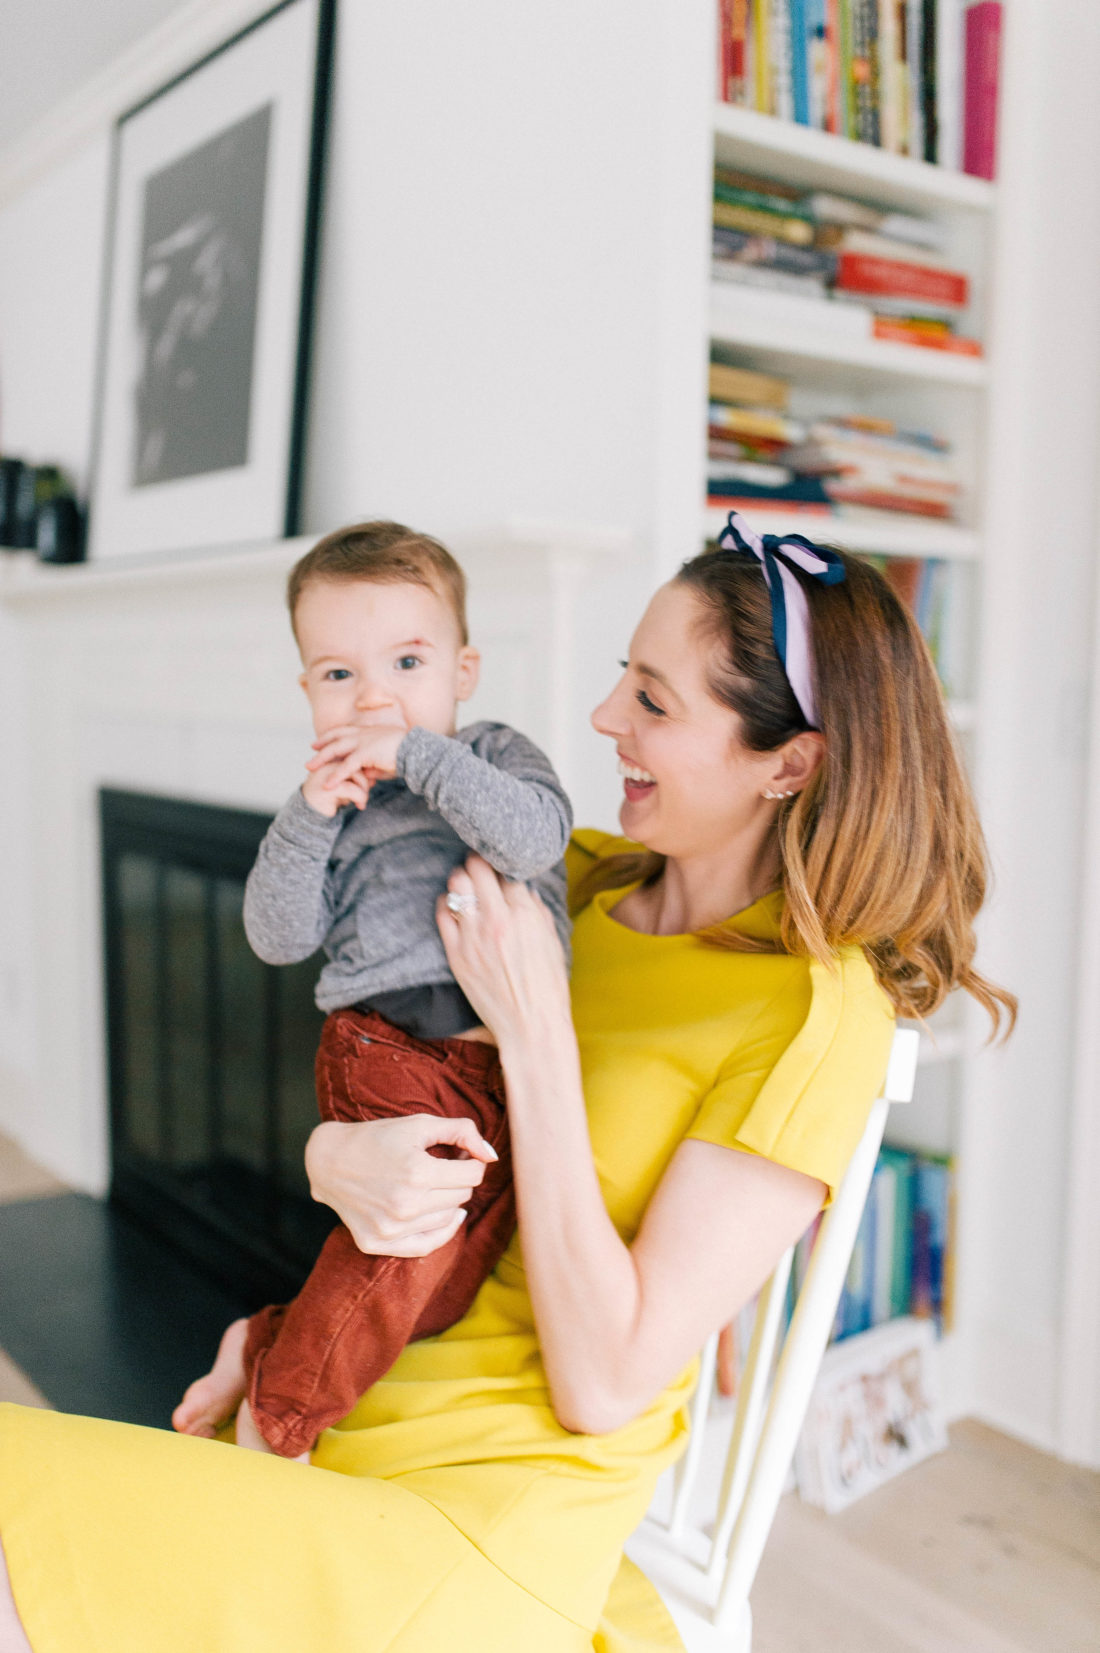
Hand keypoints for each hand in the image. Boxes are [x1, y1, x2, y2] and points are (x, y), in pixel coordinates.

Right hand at [301, 758, 371, 816]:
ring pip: (356, 774)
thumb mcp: (346, 785)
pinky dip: (360, 797)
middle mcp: (327, 762)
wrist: (312, 815)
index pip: (356, 754)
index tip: (371, 780)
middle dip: (367, 777)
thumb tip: (372, 779)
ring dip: (364, 788)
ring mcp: (325, 774)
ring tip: (363, 799)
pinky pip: (351, 789)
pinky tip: (360, 805)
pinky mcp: (326, 788)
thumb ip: (357, 778)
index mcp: (332, 756)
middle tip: (371, 787)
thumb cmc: (331, 798)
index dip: (367, 767)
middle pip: (357, 761)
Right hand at [304, 1113, 497, 1256]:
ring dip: (448, 1201)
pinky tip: (448, 1216)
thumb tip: (492, 1156)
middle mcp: (404, 1205)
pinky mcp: (376, 1243)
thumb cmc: (378, 1137)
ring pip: (448, 1219)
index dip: (471, 1162)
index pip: (472, 1175)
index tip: (460, 1155)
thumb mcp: (420, 1124)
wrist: (329, 1160)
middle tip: (444, 1167)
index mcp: (417, 1173)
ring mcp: (389, 1229)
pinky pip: (427, 1246)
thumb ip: (462, 1131)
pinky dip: (442, 1231)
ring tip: (432, 1184)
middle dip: (459, 1179)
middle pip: (461, 1196)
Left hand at [307, 724, 405, 792]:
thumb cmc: (408, 756)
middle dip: (322, 745)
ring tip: (310, 768)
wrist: (418, 752)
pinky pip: (347, 766)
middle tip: (310, 752)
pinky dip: (337, 776)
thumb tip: (367, 776)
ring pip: (337, 749)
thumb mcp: (387, 760)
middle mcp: (365, 733)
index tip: (319, 741)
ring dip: (322, 759)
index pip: (345, 730)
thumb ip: (375, 766)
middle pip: (336, 737)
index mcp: (370, 731)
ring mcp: (365, 741)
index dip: (331, 736)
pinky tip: (328, 785)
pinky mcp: (367, 753)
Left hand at [436, 856, 572, 1050]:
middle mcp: (497, 920)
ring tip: (466, 883)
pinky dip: (446, 903)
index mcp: (526, 915)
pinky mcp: (456, 954)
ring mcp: (473, 937)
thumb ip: (536, 910)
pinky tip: (453, 906)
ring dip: (461, 878)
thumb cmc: (547, 987)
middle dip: (478, 861)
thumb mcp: (552, 942)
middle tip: (479, 866)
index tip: (502, 865)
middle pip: (477, 867)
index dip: (505, 864)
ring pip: (456, 884)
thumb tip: (522, 889)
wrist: (531, 1027)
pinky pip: (442, 913)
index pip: (507, 869)